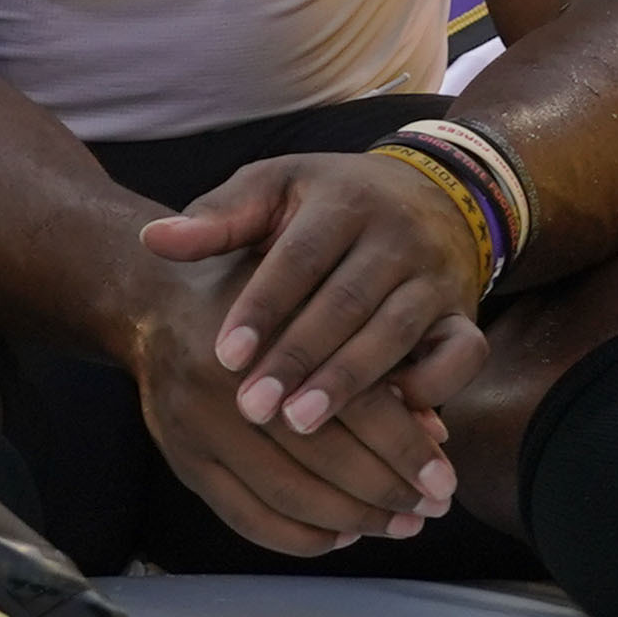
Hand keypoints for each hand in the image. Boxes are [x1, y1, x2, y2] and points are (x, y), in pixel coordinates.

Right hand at [127, 257, 457, 555]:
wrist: (155, 301)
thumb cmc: (260, 299)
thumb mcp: (319, 304)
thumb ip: (377, 361)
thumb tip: (435, 432)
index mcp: (273, 332)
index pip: (355, 403)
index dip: (406, 448)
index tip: (444, 482)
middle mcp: (229, 381)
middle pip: (324, 456)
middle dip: (386, 494)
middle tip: (430, 511)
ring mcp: (197, 425)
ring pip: (288, 496)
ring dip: (350, 521)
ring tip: (395, 526)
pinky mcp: (181, 458)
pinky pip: (246, 517)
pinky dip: (298, 538)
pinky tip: (338, 536)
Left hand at [142, 150, 492, 442]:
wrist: (433, 195)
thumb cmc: (329, 203)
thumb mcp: (274, 191)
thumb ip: (217, 219)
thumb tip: (153, 240)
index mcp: (343, 201)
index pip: (299, 257)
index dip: (262, 307)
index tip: (223, 357)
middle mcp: (396, 236)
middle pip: (347, 302)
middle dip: (299, 358)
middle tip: (252, 409)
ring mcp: (435, 276)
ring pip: (397, 333)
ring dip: (350, 382)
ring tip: (302, 425)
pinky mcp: (464, 315)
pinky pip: (462, 356)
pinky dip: (431, 390)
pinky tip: (390, 421)